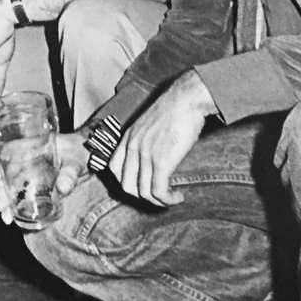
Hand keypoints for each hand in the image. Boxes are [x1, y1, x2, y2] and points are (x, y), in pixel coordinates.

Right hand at [0, 131, 86, 226]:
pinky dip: (15, 205)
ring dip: (5, 201)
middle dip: (0, 191)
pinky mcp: (37, 187)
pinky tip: (13, 216)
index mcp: (32, 148)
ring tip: (6, 217)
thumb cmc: (78, 153)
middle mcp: (27, 160)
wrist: (86, 157)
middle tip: (2, 207)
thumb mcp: (75, 162)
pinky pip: (21, 194)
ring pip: (10, 186)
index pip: (7, 153)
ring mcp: (31, 174)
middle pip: (5, 174)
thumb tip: (64, 188)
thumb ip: (70, 174)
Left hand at [108, 71, 215, 205]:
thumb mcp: (150, 124)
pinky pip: (159, 191)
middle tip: (158, 196)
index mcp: (128, 137)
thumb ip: (145, 140)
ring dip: (158, 202)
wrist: (186, 99)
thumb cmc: (174, 109)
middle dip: (142, 196)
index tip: (143, 186)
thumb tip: (151, 160)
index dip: (127, 182)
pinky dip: (168, 200)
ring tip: (171, 199)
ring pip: (143, 192)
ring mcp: (146, 155)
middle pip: (127, 185)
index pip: (114, 168)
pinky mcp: (161, 161)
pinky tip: (178, 197)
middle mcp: (133, 147)